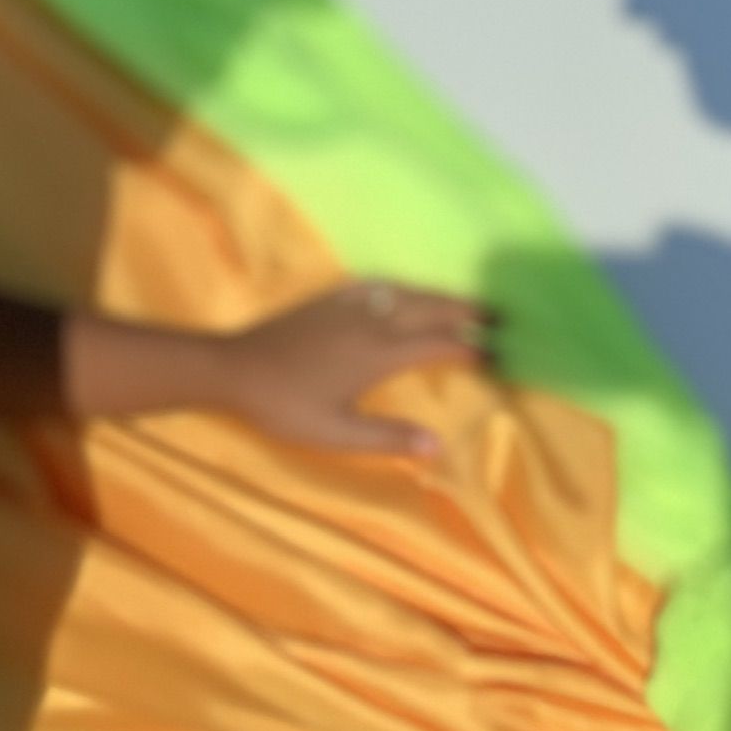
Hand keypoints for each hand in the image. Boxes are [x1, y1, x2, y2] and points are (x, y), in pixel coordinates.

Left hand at [216, 280, 488, 457]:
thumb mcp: (336, 433)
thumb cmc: (284, 406)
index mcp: (377, 353)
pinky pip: (371, 285)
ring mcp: (344, 306)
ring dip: (434, 295)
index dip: (470, 347)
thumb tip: (439, 446)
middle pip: (427, 307)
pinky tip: (397, 289)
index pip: (437, 345)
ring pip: (401, 292)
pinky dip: (396, 286)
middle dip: (464, 309)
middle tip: (497, 313)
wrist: (232, 368)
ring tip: (459, 301)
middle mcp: (367, 322)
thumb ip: (389, 438)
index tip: (497, 352)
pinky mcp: (323, 301)